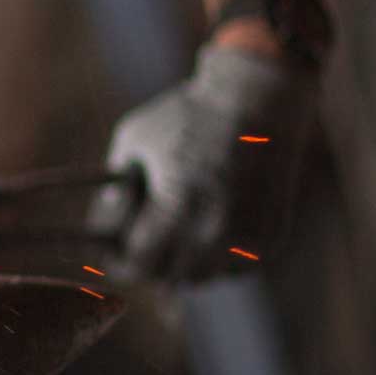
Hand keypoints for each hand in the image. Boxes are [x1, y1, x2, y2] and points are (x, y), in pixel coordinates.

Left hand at [89, 46, 316, 279]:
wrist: (258, 96)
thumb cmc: (187, 114)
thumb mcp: (134, 140)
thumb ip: (115, 186)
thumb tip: (106, 221)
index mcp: (177, 208)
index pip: (139, 265)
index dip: (119, 263)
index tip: (110, 255)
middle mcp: (216, 230)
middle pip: (169, 277)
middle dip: (148, 265)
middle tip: (138, 247)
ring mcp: (247, 237)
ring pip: (203, 277)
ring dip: (183, 265)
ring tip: (171, 241)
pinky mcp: (270, 235)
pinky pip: (234, 268)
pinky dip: (217, 260)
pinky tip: (205, 234)